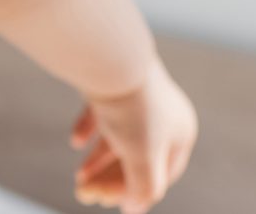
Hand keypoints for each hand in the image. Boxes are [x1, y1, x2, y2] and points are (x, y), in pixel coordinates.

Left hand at [71, 66, 197, 213]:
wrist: (109, 57)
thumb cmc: (132, 110)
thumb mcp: (143, 157)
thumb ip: (143, 187)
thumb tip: (135, 210)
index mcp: (181, 131)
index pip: (162, 174)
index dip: (136, 192)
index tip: (110, 204)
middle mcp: (164, 114)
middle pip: (138, 157)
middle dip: (112, 179)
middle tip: (87, 194)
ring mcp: (138, 98)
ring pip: (119, 138)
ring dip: (98, 161)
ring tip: (78, 178)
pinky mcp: (113, 84)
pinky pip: (102, 113)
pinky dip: (89, 130)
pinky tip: (74, 141)